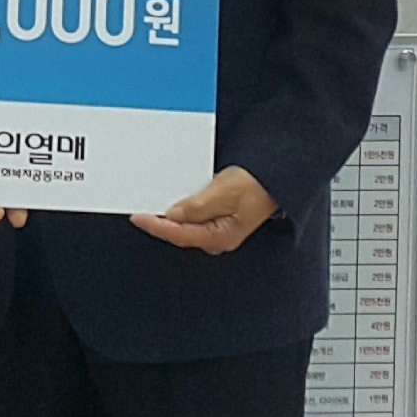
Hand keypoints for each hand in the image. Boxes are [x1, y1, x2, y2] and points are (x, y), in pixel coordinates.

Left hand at [131, 166, 276, 254]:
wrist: (277, 179)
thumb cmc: (258, 186)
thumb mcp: (224, 192)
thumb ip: (197, 206)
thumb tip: (173, 216)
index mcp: (220, 237)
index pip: (180, 235)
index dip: (156, 226)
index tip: (138, 218)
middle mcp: (217, 238)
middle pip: (180, 233)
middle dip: (160, 223)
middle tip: (140, 211)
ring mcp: (218, 229)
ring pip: (185, 226)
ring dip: (169, 216)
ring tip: (152, 205)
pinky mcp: (219, 218)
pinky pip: (194, 217)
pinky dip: (181, 210)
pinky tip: (173, 203)